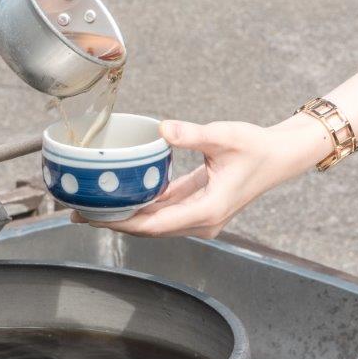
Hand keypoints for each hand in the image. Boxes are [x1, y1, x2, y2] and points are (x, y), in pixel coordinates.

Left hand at [71, 115, 330, 237]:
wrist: (279, 157)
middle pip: (148, 229)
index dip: (122, 223)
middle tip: (78, 212)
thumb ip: (193, 134)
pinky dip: (140, 208)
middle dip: (114, 223)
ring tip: (90, 207)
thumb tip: (162, 129)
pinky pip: (162, 213)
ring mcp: (199, 218)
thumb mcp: (224, 136)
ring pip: (153, 224)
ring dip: (124, 218)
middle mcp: (201, 222)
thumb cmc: (256, 147)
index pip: (155, 224)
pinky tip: (118, 198)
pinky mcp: (197, 210)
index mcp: (207, 210)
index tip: (95, 217)